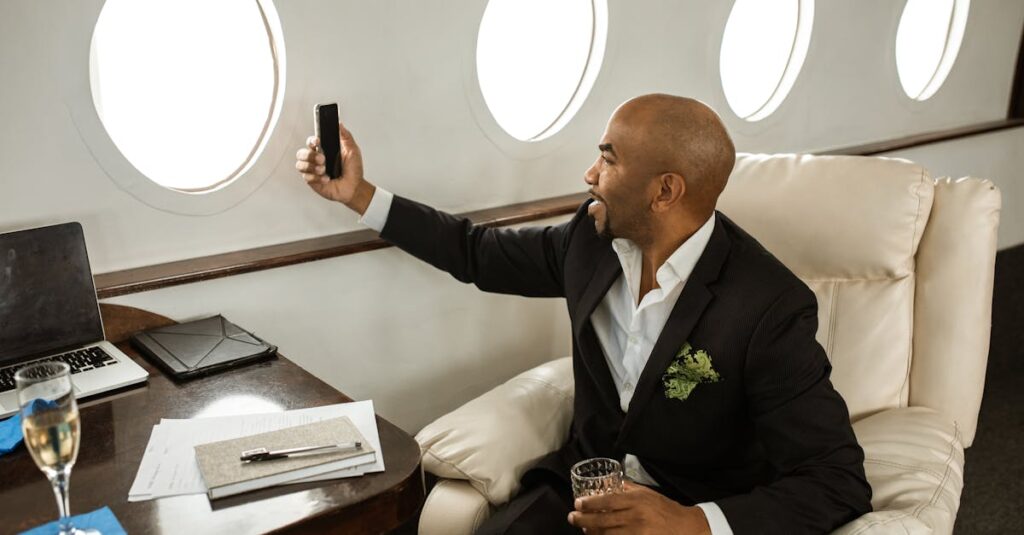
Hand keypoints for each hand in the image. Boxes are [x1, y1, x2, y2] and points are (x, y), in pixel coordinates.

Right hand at [294, 121, 374, 213]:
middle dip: (310, 155)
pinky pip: (306, 177)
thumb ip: (345, 136)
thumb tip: (339, 123)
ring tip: (324, 170)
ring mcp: (313, 170)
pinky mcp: (312, 181)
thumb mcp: (353, 150)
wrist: (355, 187)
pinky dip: (316, 178)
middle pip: (301, 153)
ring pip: (300, 164)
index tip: (317, 141)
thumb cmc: (353, 170)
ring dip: (312, 167)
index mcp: (324, 150)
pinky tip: (326, 179)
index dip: (311, 140)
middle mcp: (316, 159)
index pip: (311, 142)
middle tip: (322, 159)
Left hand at [568, 481, 711, 534]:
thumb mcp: (646, 493)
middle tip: (572, 517)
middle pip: (603, 519)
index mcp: (636, 500)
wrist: (684, 527)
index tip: (578, 503)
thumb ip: (627, 488)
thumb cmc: (663, 508)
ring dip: (591, 532)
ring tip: (582, 528)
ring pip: (607, 534)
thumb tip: (609, 482)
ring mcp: (637, 533)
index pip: (608, 501)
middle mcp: (635, 517)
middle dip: (584, 519)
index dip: (590, 503)